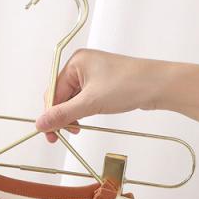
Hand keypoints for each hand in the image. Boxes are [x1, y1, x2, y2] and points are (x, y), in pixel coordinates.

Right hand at [35, 49, 170, 141]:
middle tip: (63, 135)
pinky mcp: (101, 86)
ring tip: (77, 129)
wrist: (158, 85)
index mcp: (76, 63)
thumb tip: (41, 123)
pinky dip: (81, 114)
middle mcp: (82, 67)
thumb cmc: (129, 84)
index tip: (49, 133)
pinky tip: (84, 122)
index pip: (53, 92)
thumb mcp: (91, 103)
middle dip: (61, 116)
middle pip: (60, 96)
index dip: (50, 114)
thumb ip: (63, 114)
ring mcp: (92, 76)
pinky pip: (83, 102)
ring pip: (71, 101)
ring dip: (71, 117)